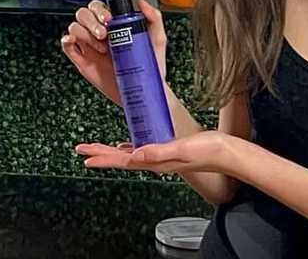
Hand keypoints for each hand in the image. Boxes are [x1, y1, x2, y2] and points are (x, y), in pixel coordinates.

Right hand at [59, 0, 167, 104]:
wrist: (144, 91)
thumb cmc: (150, 66)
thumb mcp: (157, 40)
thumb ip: (154, 18)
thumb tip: (142, 4)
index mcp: (114, 25)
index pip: (98, 7)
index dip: (100, 10)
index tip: (109, 19)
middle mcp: (99, 33)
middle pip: (83, 14)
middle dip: (91, 21)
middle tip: (103, 33)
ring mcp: (89, 46)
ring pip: (74, 27)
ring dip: (83, 34)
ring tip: (100, 47)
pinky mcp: (82, 60)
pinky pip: (67, 47)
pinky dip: (66, 41)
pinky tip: (73, 42)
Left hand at [76, 131, 239, 176]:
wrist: (226, 152)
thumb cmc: (206, 150)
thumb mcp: (180, 149)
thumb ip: (157, 152)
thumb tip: (134, 155)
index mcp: (154, 161)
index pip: (122, 160)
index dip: (103, 157)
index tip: (86, 156)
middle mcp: (154, 161)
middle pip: (121, 158)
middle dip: (101, 153)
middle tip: (81, 149)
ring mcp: (160, 156)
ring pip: (128, 154)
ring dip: (111, 151)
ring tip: (96, 148)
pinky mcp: (167, 149)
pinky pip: (142, 150)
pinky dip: (129, 148)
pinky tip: (126, 146)